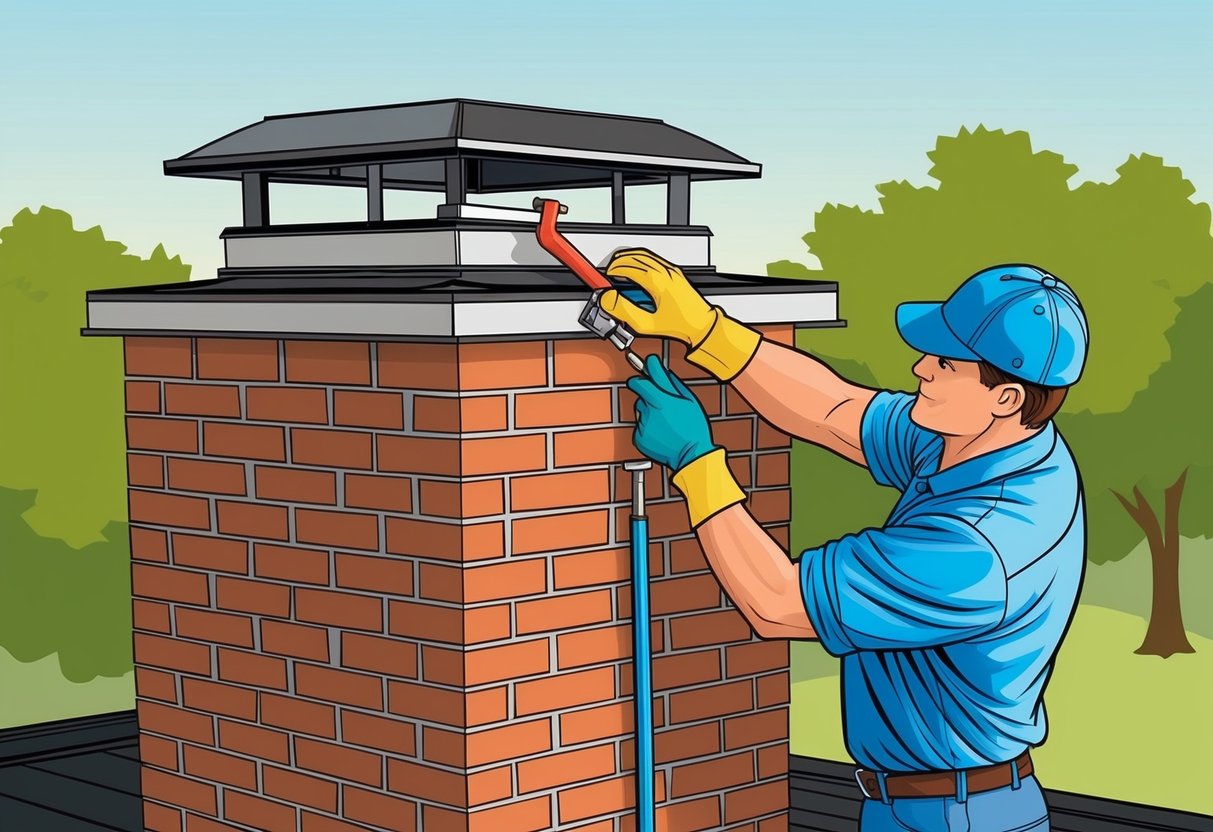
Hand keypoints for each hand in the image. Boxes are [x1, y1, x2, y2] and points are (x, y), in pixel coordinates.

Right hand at [602, 249, 715, 344]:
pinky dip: (641, 260)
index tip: (604, 276)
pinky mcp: (675, 273)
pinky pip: (654, 259)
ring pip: (645, 254)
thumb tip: (608, 299)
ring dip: (629, 258)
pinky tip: (636, 270)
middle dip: (618, 261)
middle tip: (608, 270)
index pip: (628, 266)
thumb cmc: (680, 326)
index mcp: (656, 281)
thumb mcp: (647, 324)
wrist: (702, 326)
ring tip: (619, 267)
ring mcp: (671, 270)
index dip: (612, 270)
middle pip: (635, 256)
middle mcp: (665, 272)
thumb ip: (624, 311)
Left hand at [627, 354, 715, 471]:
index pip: (640, 381)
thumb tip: (663, 371)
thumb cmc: (694, 428)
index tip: (644, 371)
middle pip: (641, 395)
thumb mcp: (690, 401)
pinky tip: (663, 434)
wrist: (691, 455)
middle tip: (661, 403)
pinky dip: (649, 429)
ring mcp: (643, 426)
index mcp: (661, 400)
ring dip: (650, 413)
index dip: (641, 375)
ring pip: (641, 412)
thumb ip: (673, 384)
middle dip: (648, 395)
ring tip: (667, 423)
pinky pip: (641, 427)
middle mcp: (649, 412)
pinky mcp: (639, 438)